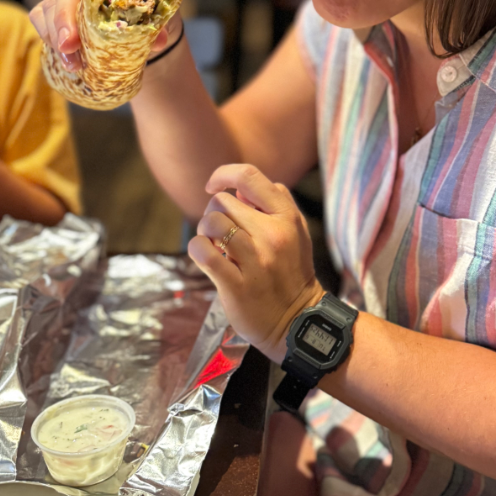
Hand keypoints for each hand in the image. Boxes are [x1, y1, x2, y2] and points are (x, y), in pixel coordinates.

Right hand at [28, 0, 183, 67]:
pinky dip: (50, 38)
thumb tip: (156, 41)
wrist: (136, 19)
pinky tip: (65, 59)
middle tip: (70, 42)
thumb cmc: (147, 4)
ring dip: (57, 34)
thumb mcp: (158, 7)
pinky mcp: (50, 5)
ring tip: (71, 61)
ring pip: (50, 3)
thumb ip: (157, 18)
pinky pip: (40, 17)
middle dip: (66, 14)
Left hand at [182, 164, 322, 359]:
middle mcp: (274, 235)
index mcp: (287, 218)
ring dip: (205, 232)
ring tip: (216, 246)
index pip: (249, 176)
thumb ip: (272, 205)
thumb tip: (238, 188)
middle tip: (220, 233)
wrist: (298, 321)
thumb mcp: (294, 232)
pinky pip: (202, 252)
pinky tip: (207, 259)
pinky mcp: (237, 284)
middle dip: (213, 212)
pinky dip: (198, 250)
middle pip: (222, 201)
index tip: (213, 186)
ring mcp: (256, 260)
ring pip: (212, 222)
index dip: (223, 174)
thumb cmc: (289, 273)